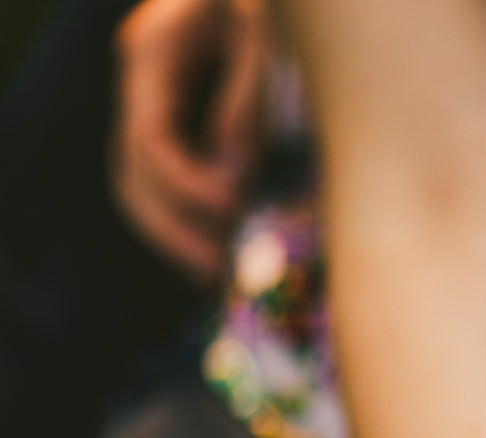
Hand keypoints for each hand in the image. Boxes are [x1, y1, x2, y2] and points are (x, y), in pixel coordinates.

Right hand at [112, 0, 267, 281]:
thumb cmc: (265, 0)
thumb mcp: (262, 37)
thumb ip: (247, 103)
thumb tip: (235, 173)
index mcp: (153, 55)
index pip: (150, 138)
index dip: (186, 185)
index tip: (230, 213)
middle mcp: (140, 84)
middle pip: (130, 170)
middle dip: (170, 228)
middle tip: (215, 271)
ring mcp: (149, 102)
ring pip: (137, 182)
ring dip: (173, 233)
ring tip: (215, 274)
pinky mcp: (171, 118)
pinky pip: (163, 177)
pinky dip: (185, 216)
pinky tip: (217, 248)